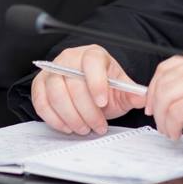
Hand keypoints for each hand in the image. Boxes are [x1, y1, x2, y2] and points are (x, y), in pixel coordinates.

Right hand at [31, 44, 145, 135]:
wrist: (88, 87)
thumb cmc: (105, 86)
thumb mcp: (121, 89)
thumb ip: (132, 94)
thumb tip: (142, 98)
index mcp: (93, 55)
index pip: (92, 63)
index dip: (97, 83)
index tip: (103, 103)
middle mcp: (70, 58)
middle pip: (73, 83)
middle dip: (86, 110)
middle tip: (98, 126)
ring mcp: (52, 70)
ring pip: (55, 93)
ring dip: (70, 116)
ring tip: (84, 128)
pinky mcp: (40, 84)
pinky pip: (41, 102)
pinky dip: (54, 118)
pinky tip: (68, 127)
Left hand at [144, 46, 182, 141]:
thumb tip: (177, 92)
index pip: (168, 66)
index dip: (155, 86)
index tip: (154, 102)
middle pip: (163, 80)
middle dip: (155, 103)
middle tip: (158, 119)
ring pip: (166, 97)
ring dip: (163, 118)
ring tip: (170, 130)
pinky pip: (177, 112)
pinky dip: (172, 125)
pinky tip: (178, 133)